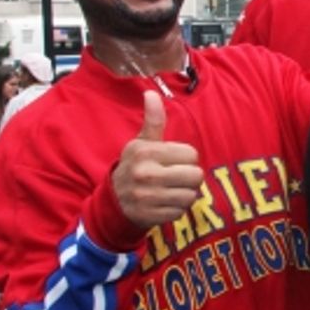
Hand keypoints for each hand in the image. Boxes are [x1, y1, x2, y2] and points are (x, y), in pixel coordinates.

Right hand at [112, 91, 202, 228]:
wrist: (114, 201)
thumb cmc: (135, 166)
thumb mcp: (141, 142)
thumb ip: (152, 120)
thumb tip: (151, 93)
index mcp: (145, 152)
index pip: (191, 154)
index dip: (186, 158)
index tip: (172, 161)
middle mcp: (145, 174)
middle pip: (196, 175)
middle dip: (189, 176)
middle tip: (175, 177)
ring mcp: (148, 197)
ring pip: (191, 195)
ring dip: (185, 193)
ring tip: (170, 190)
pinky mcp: (152, 216)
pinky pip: (182, 211)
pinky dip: (177, 208)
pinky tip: (164, 203)